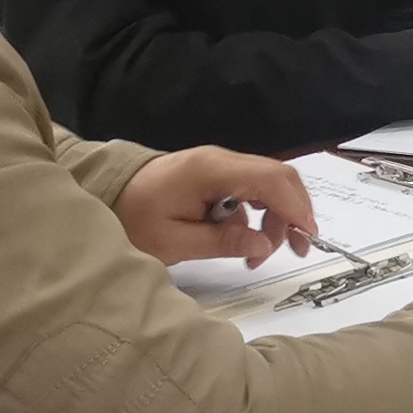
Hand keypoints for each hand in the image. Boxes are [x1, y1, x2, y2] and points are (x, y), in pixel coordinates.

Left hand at [119, 146, 315, 269]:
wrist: (104, 195)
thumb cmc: (132, 219)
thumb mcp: (172, 241)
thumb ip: (221, 241)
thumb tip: (264, 244)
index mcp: (211, 170)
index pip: (269, 180)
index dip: (295, 207)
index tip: (307, 236)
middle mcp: (221, 160)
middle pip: (277, 177)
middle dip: (294, 212)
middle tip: (297, 249)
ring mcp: (220, 165)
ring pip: (269, 183)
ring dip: (278, 216)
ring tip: (264, 253)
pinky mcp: (217, 175)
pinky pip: (252, 189)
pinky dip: (261, 213)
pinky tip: (247, 239)